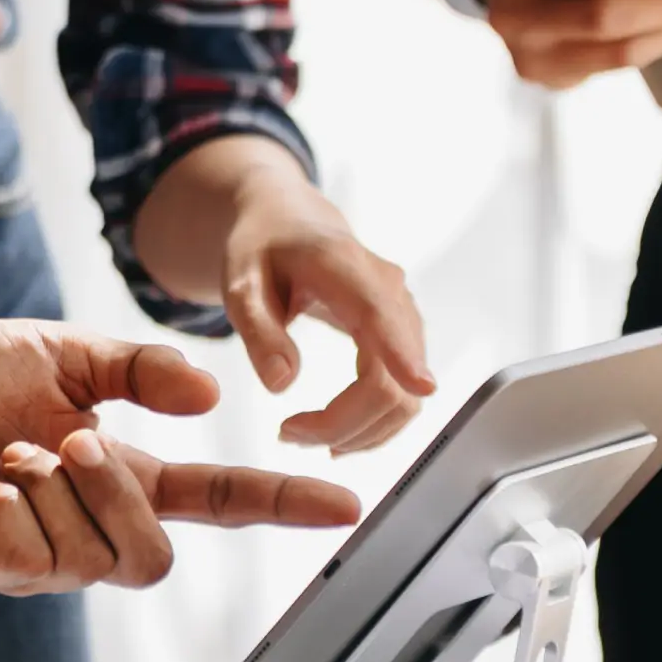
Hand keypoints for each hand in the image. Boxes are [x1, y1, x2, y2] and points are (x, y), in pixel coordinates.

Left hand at [0, 320, 361, 592]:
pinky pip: (32, 566)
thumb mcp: (62, 354)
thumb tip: (215, 394)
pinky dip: (14, 514)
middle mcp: (87, 524)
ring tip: (11, 454)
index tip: (346, 505)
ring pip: (97, 562)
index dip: (280, 506)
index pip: (218, 503)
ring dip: (56, 493)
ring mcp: (36, 558)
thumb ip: (139, 371)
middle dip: (120, 491)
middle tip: (66, 438)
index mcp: (121, 474)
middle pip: (157, 557)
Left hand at [132, 138, 434, 454]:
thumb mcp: (239, 283)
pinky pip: (402, 395)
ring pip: (403, 398)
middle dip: (342, 423)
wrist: (289, 226)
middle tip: (284, 434)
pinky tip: (335, 432)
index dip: (403, 355)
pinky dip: (372, 424)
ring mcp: (402, 317)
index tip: (422, 387)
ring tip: (300, 434)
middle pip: (392, 378)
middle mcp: (388, 291)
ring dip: (358, 432)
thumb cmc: (262, 250)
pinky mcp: (404, 338)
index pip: (381, 316)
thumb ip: (257, 329)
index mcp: (345, 268)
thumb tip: (281, 384)